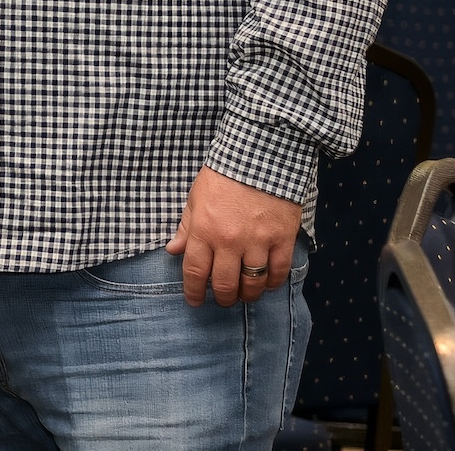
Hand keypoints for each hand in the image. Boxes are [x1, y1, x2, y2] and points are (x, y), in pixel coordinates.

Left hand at [166, 167, 299, 307]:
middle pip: (224, 284)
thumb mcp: (196, 197)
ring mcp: (257, 241)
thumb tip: (172, 250)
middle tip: (223, 300)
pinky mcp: (282, 238)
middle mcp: (229, 241)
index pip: (195, 272)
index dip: (193, 292)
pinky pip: (278, 272)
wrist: (261, 153)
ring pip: (252, 284)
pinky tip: (267, 283)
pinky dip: (272, 283)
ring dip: (247, 295)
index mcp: (204, 230)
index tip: (194, 300)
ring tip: (244, 295)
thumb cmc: (224, 173)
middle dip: (222, 298)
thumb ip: (186, 226)